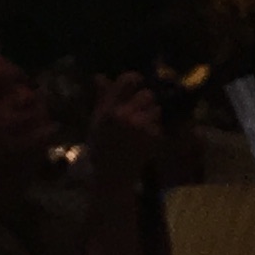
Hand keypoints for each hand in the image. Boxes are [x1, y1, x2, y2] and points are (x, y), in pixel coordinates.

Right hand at [81, 72, 160, 191]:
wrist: (111, 177)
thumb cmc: (101, 149)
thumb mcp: (96, 123)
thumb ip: (102, 99)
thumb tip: (99, 76)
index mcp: (108, 110)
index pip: (129, 79)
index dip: (135, 80)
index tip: (135, 85)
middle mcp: (125, 115)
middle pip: (147, 94)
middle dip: (144, 102)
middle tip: (136, 115)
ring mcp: (141, 126)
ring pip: (156, 109)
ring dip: (150, 116)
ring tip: (138, 131)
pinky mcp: (153, 137)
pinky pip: (158, 124)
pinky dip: (153, 131)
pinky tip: (143, 142)